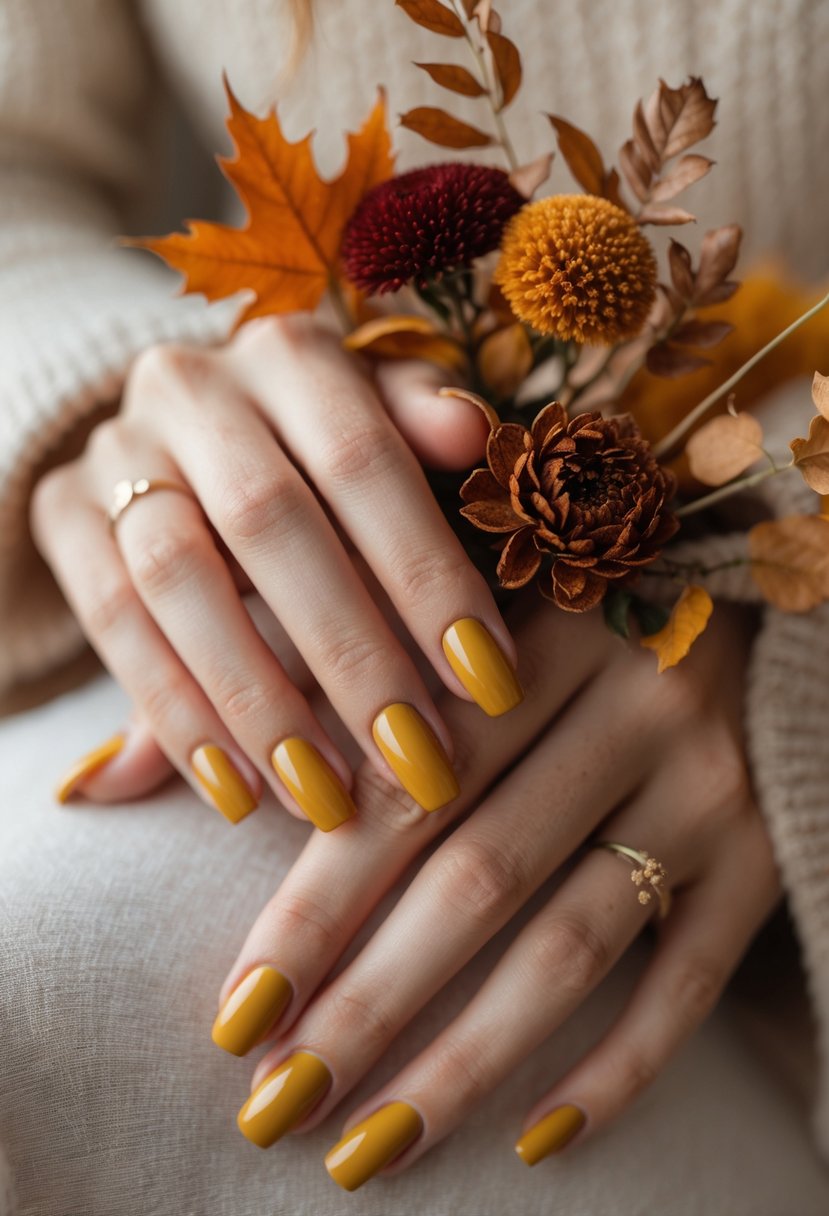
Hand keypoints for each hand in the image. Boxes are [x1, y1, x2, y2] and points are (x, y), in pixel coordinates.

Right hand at [31, 316, 520, 824]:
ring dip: (259, 701)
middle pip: (269, 521)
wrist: (183, 435)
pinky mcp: (62, 512)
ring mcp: (115, 449)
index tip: (492, 685)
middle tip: (419, 765)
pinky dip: (176, 715)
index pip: (365, 462)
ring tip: (330, 799)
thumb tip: (476, 432)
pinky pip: (111, 622)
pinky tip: (241, 792)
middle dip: (352, 655)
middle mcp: (191, 385)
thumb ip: (425, 429)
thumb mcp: (381, 427)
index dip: (428, 576)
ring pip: (177, 578)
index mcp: (289, 353)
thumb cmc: (317, 448)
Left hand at [213, 599, 778, 1189]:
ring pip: (574, 942)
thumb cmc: (540, 615)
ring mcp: (706, 784)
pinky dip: (621, 1066)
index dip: (315, 906)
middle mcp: (628, 703)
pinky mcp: (760, 853)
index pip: (407, 784)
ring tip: (366, 1147)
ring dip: (466, 1059)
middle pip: (479, 878)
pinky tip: (534, 1140)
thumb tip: (95, 781)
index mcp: (529, 632)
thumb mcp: (422, 613)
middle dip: (369, 1004)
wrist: (743, 592)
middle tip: (277, 1104)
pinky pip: (692, 977)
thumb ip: (271, 683)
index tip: (236, 1013)